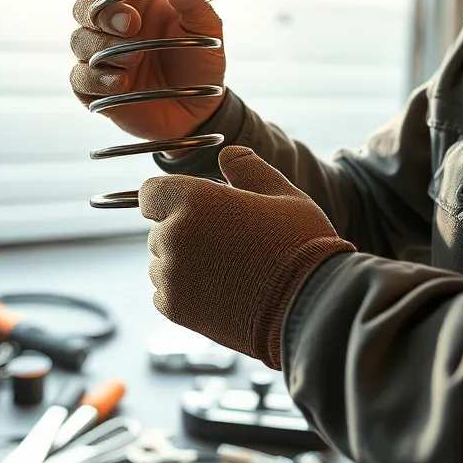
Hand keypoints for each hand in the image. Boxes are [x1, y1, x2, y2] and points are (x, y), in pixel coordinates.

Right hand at [69, 0, 225, 141]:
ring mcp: (101, 56)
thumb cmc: (201, 61)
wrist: (200, 110)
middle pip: (82, 6)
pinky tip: (121, 82)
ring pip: (78, 40)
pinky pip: (79, 78)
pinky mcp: (95, 88)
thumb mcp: (205, 28)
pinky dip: (96, 79)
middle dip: (103, 14)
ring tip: (135, 61)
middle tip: (132, 25)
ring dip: (104, 47)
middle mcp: (113, 24)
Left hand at [140, 146, 354, 369]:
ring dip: (183, 263)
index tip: (194, 207)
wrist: (311, 306)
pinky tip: (221, 291)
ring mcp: (172, 275)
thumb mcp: (282, 194)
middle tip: (228, 242)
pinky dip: (184, 293)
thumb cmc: (300, 245)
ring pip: (161, 263)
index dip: (170, 197)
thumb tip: (228, 153)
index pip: (151, 192)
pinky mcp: (175, 310)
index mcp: (194, 199)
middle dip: (184, 231)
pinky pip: (164, 294)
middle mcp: (174, 235)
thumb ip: (247, 168)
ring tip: (228, 270)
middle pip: (159, 229)